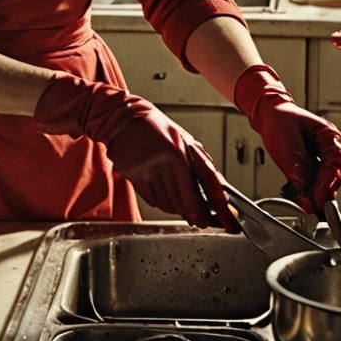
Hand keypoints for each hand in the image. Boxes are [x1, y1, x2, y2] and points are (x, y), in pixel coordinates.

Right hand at [34, 72, 240, 231]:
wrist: (121, 119)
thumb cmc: (154, 126)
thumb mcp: (182, 138)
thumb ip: (200, 163)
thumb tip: (216, 187)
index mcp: (178, 153)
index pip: (201, 189)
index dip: (212, 209)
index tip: (219, 221)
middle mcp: (164, 164)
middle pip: (185, 202)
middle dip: (195, 212)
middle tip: (202, 217)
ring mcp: (148, 172)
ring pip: (170, 205)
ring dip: (178, 208)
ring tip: (180, 198)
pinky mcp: (135, 178)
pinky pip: (154, 201)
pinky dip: (163, 202)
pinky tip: (164, 191)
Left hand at [232, 64, 340, 213]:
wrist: (268, 114)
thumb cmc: (278, 119)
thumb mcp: (286, 142)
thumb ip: (296, 164)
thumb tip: (304, 188)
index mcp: (330, 136)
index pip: (335, 166)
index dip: (326, 185)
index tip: (316, 200)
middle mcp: (331, 148)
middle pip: (333, 177)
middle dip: (322, 193)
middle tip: (311, 208)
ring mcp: (323, 157)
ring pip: (325, 181)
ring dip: (315, 194)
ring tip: (304, 204)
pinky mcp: (313, 164)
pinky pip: (315, 181)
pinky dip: (309, 190)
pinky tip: (301, 197)